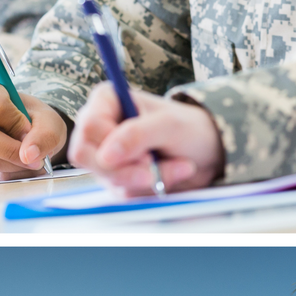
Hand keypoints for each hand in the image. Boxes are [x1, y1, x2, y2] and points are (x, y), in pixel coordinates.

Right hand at [0, 83, 67, 179]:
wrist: (32, 132)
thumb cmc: (37, 119)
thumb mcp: (49, 121)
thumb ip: (44, 134)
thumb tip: (29, 155)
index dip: (16, 124)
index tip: (31, 130)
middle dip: (12, 151)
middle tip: (37, 157)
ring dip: (18, 164)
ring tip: (35, 158)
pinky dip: (17, 172)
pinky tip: (26, 163)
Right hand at [70, 82, 223, 193]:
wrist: (209, 152)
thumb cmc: (190, 128)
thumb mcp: (169, 125)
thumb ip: (137, 134)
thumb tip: (106, 155)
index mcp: (107, 102)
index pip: (88, 128)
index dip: (112, 146)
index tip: (145, 154)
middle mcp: (100, 128)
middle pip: (86, 157)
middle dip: (126, 170)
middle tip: (155, 166)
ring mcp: (106, 156)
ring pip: (108, 179)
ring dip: (147, 179)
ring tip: (177, 165)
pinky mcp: (117, 178)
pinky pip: (123, 193)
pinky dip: (150, 190)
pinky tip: (171, 175)